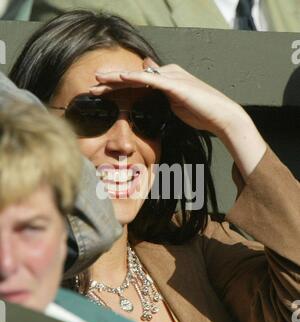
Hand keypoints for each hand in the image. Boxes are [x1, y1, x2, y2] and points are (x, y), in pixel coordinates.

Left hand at [91, 58, 247, 136]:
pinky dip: (134, 78)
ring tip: (97, 80)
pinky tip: (119, 78)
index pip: (137, 82)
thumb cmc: (202, 114)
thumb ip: (163, 98)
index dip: (118, 86)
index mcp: (167, 79)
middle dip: (111, 80)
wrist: (221, 117)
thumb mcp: (177, 105)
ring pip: (137, 76)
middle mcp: (167, 74)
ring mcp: (171, 77)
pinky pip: (150, 79)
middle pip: (133, 76)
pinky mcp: (175, 84)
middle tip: (92, 84)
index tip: (101, 92)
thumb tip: (153, 96)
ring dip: (116, 77)